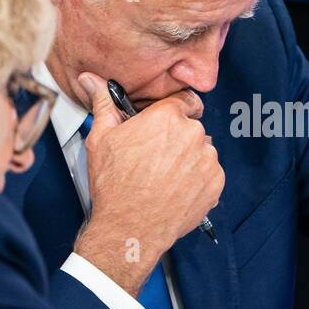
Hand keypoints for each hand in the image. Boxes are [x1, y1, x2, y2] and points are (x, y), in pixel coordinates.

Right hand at [72, 72, 223, 296]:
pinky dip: (198, 179)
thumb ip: (103, 103)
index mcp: (167, 117)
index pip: (184, 100)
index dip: (174, 111)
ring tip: (164, 176)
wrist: (130, 227)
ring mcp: (207, 160)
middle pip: (191, 127)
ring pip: (202, 150)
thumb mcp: (101, 138)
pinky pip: (210, 173)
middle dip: (177, 138)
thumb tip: (92, 80)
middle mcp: (192, 134)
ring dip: (189, 159)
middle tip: (155, 156)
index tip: (167, 121)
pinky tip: (176, 188)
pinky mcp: (215, 183)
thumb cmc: (115, 186)